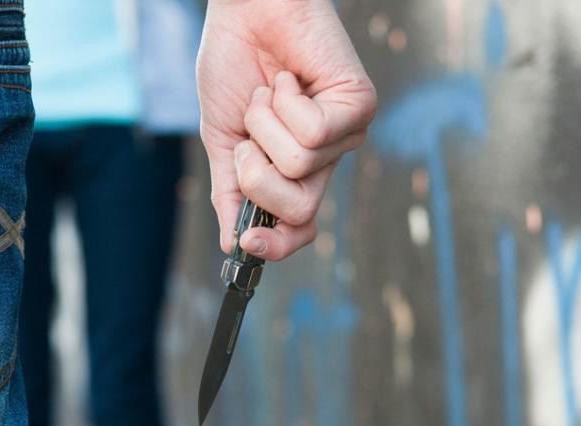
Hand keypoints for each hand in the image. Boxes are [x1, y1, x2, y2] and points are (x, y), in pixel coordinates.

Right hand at [198, 0, 376, 259]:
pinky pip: (313, 132)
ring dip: (264, 125)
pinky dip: (284, 103)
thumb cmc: (233, 67)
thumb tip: (230, 245)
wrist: (244, 12)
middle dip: (256, 176)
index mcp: (292, 172)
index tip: (245, 245)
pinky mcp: (359, 106)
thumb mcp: (221, 140)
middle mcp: (324, 160)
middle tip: (248, 136)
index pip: (298, 229)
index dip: (275, 247)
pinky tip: (286, 79)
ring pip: (299, 167)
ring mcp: (344, 135)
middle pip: (299, 211)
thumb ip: (229, 191)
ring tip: (268, 93)